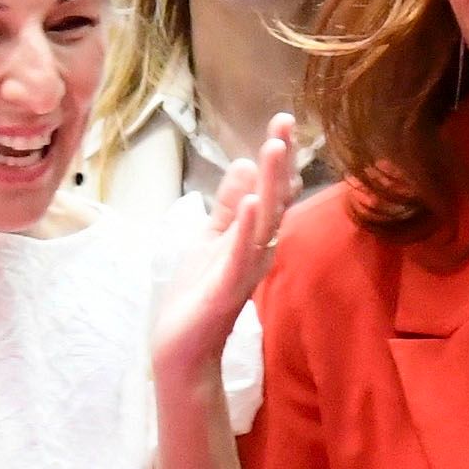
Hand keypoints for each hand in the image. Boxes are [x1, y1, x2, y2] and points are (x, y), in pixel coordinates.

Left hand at [152, 121, 282, 408]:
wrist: (182, 347)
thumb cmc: (197, 294)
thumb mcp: (211, 238)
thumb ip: (228, 205)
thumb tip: (244, 162)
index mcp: (254, 235)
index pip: (272, 190)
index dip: (279, 158)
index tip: (283, 121)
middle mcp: (258, 248)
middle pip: (275, 198)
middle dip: (281, 160)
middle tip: (286, 121)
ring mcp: (246, 266)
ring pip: (265, 220)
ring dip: (271, 184)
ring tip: (275, 148)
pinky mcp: (229, 286)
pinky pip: (242, 253)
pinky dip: (247, 226)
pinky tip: (252, 201)